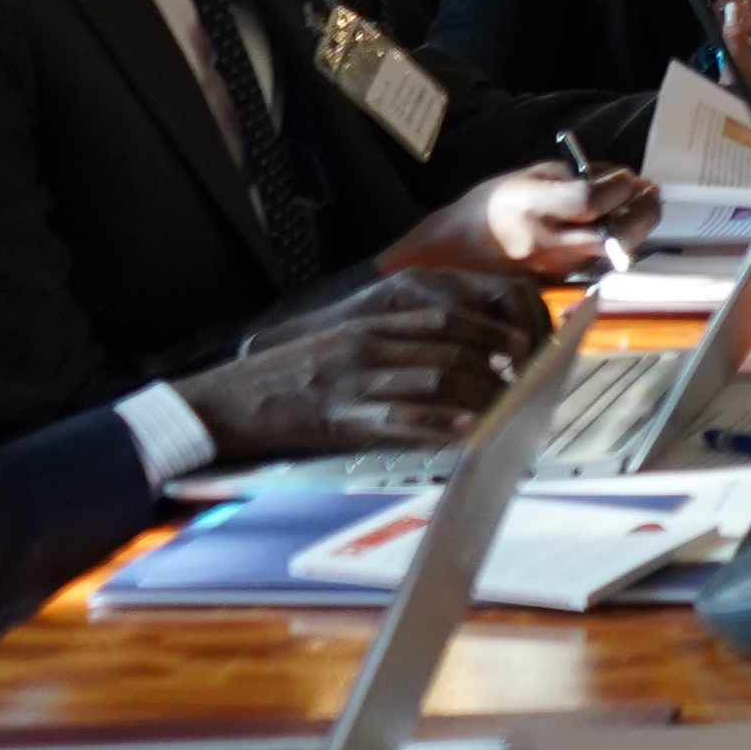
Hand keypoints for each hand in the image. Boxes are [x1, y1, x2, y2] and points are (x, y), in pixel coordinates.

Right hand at [172, 264, 548, 462]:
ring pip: (435, 380)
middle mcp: (368, 344)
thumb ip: (388, 350)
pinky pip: (399, 417)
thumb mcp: (341, 350)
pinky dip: (437, 423)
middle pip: (450, 351)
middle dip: (494, 370)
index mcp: (370, 325)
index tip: (519, 346)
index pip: (445, 318)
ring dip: (478, 397)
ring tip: (507, 412)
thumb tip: (446, 369)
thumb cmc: (288, 380)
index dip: (488, 331)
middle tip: (522, 389)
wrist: (228, 400)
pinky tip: (466, 430)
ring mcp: (355, 379)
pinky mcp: (340, 415)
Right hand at [399, 160, 644, 278]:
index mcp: (533, 209)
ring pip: (611, 250)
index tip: (630, 176)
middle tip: (650, 192)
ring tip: (638, 205)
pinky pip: (598, 260)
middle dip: (642, 213)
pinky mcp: (558, 283)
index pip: (589, 202)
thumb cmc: (490, 206)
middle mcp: (545, 243)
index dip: (619, 188)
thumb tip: (618, 178)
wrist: (452, 252)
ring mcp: (553, 268)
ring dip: (633, 227)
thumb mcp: (529, 176)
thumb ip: (575, 177)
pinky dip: (614, 241)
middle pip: (612, 235)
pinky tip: (616, 224)